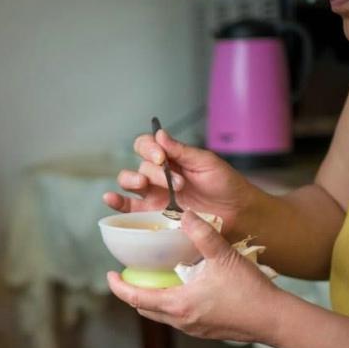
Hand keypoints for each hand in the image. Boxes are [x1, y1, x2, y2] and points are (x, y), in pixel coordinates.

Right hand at [104, 129, 255, 236]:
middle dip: (152, 171)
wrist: (238, 213)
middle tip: (174, 182)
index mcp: (171, 158)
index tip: (161, 157)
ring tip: (146, 186)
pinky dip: (116, 202)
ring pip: (129, 182)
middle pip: (139, 165)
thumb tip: (159, 134)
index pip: (147, 145)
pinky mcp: (153, 214)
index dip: (149, 148)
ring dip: (132, 181)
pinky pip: (129, 208)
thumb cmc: (225, 185)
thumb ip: (181, 150)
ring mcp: (154, 194)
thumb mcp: (206, 162)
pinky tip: (110, 198)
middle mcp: (159, 175)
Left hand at [107, 210, 283, 342]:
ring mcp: (193, 328)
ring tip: (154, 276)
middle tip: (129, 273)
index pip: (135, 298)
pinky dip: (171, 302)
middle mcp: (181, 320)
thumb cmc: (249, 291)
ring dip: (153, 297)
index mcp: (178, 304)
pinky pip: (178, 317)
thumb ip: (201, 232)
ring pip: (161, 314)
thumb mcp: (223, 256)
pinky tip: (182, 286)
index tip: (109, 274)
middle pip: (144, 308)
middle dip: (133, 291)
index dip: (118, 286)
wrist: (274, 319)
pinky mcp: (205, 330)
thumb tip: (183, 212)